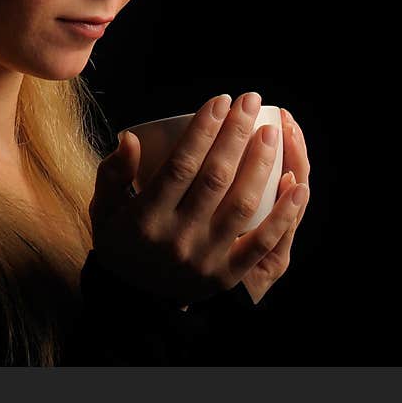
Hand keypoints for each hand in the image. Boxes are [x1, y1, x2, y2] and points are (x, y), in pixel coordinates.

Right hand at [89, 92, 306, 307]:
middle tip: (250, 101)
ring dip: (261, 164)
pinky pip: (263, 243)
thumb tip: (132, 138)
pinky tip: (298, 184)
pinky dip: (284, 214)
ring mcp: (206, 259)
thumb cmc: (120, 241)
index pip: (181, 164)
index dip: (204, 129)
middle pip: (216, 177)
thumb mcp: (103, 208)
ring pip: (242, 205)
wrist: (132, 302)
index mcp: (146, 217)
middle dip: (236, 133)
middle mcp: (178, 238)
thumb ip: (113, 172)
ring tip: (271, 131)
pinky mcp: (228, 276)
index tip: (220, 100)